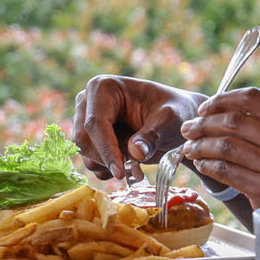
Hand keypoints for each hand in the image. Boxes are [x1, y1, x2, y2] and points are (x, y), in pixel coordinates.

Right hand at [73, 76, 205, 180]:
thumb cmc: (174, 113)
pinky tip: (128, 165)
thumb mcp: (170, 122)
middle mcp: (87, 101)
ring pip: (84, 151)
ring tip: (135, 163)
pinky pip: (89, 160)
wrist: (176, 121)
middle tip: (132, 168)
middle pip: (83, 139)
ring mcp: (85, 119)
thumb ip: (153, 136)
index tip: (120, 172)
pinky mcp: (89, 136)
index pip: (95, 123)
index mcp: (103, 87)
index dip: (106, 150)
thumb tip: (136, 153)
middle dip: (106, 158)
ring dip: (108, 164)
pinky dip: (107, 168)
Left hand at [178, 87, 259, 206]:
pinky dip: (208, 165)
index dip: (222, 100)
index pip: (254, 99)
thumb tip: (226, 109)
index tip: (205, 108)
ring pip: (226, 146)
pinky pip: (226, 171)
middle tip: (188, 129)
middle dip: (203, 123)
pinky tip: (202, 164)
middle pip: (234, 122)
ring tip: (190, 147)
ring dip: (200, 145)